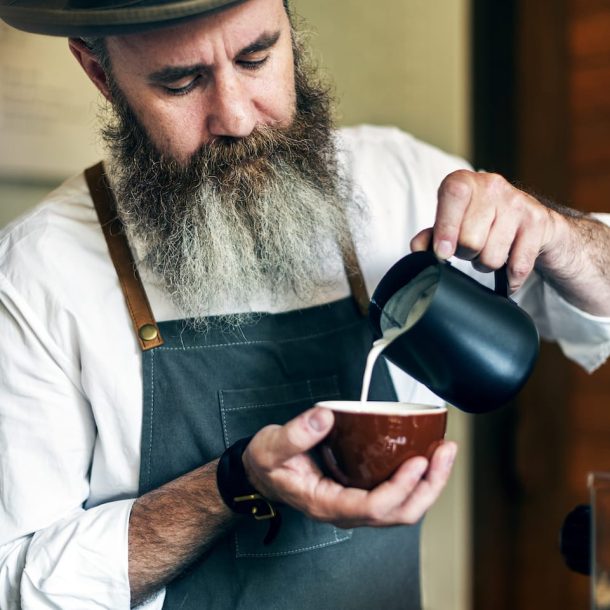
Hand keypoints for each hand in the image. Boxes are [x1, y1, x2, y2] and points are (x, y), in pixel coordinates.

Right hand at [242, 407, 457, 528]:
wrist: (263, 473)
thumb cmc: (268, 464)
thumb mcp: (271, 447)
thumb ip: (295, 434)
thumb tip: (324, 416)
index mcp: (326, 503)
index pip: (371, 507)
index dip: (399, 488)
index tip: (417, 461)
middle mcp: (346, 511)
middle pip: (399, 513)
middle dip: (428, 486)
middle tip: (445, 453)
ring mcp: (356, 504)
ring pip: (403, 508)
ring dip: (429, 483)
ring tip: (445, 453)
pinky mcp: (362, 492)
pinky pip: (398, 495)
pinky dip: (418, 479)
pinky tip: (428, 456)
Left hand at [410, 169, 559, 292]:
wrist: (533, 221)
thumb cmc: (482, 221)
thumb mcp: (453, 222)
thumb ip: (431, 235)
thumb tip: (418, 248)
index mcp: (464, 182)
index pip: (453, 196)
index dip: (446, 228)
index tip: (442, 253)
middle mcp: (492, 186)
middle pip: (470, 240)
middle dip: (466, 254)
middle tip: (470, 249)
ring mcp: (518, 203)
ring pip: (492, 257)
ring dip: (486, 265)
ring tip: (489, 252)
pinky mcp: (538, 223)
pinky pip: (518, 266)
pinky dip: (511, 279)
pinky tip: (508, 272)